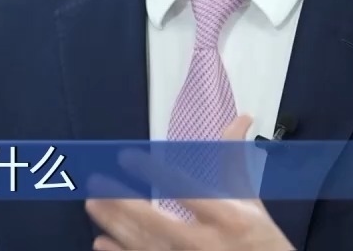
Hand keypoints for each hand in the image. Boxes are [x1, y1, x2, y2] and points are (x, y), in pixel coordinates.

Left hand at [85, 115, 293, 250]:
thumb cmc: (259, 238)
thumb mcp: (250, 200)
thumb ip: (234, 159)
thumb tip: (242, 116)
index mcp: (227, 217)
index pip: (186, 191)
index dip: (156, 174)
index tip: (127, 157)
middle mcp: (206, 244)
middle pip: (157, 224)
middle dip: (124, 205)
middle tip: (96, 186)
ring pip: (145, 246)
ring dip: (116, 227)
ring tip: (92, 206)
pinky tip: (101, 242)